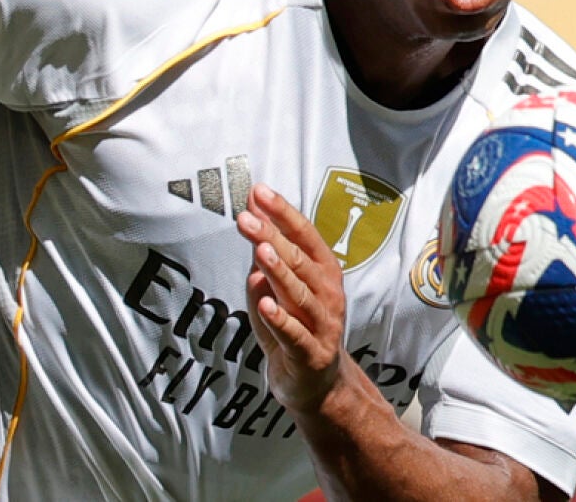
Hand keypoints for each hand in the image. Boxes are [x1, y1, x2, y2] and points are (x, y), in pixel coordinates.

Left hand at [236, 183, 350, 414]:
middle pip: (299, 261)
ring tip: (260, 251)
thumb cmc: (294, 327)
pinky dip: (280, 320)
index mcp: (322, 271)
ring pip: (299, 294)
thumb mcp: (275, 287)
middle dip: (272, 237)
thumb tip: (251, 221)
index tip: (259, 192)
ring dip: (279, 272)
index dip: (282, 213)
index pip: (303, 235)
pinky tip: (265, 305)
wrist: (314, 383)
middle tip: (247, 218)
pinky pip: (294, 334)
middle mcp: (328, 294)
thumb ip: (265, 256)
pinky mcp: (311, 354)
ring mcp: (322, 325)